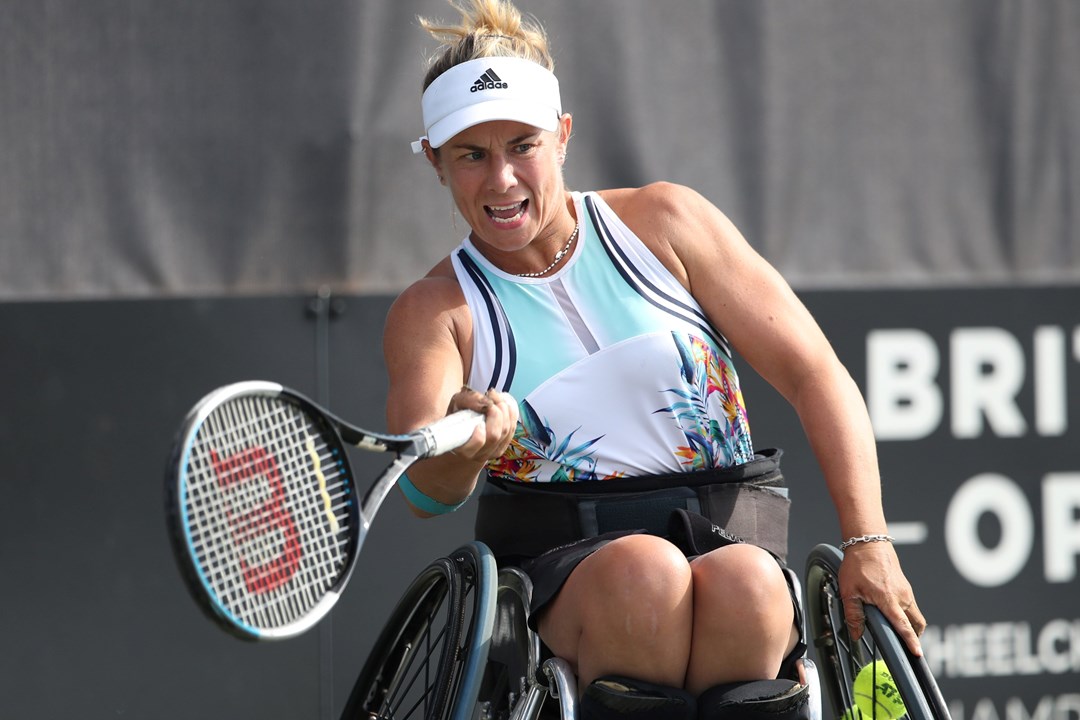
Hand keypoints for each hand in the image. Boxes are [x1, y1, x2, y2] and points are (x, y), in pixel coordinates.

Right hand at [446, 386, 517, 462]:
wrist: (462, 433)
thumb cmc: (458, 419)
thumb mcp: (456, 405)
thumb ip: (468, 400)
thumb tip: (487, 401)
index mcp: (462, 448)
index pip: (477, 443)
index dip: (480, 433)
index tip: (478, 421)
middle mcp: (477, 454)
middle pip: (494, 435)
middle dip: (495, 412)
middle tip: (490, 398)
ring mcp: (491, 452)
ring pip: (505, 432)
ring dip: (504, 410)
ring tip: (495, 398)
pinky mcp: (501, 448)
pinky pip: (512, 431)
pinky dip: (511, 415)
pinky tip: (504, 405)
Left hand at [838, 541, 925, 656]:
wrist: (868, 543)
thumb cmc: (858, 565)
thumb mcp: (849, 591)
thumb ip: (853, 615)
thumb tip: (856, 634)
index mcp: (889, 600)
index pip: (904, 626)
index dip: (911, 641)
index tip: (917, 654)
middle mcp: (902, 597)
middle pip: (917, 623)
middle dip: (914, 635)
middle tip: (906, 644)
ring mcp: (906, 591)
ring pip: (915, 614)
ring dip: (910, 624)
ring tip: (896, 629)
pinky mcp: (905, 586)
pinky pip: (910, 604)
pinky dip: (905, 612)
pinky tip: (891, 611)